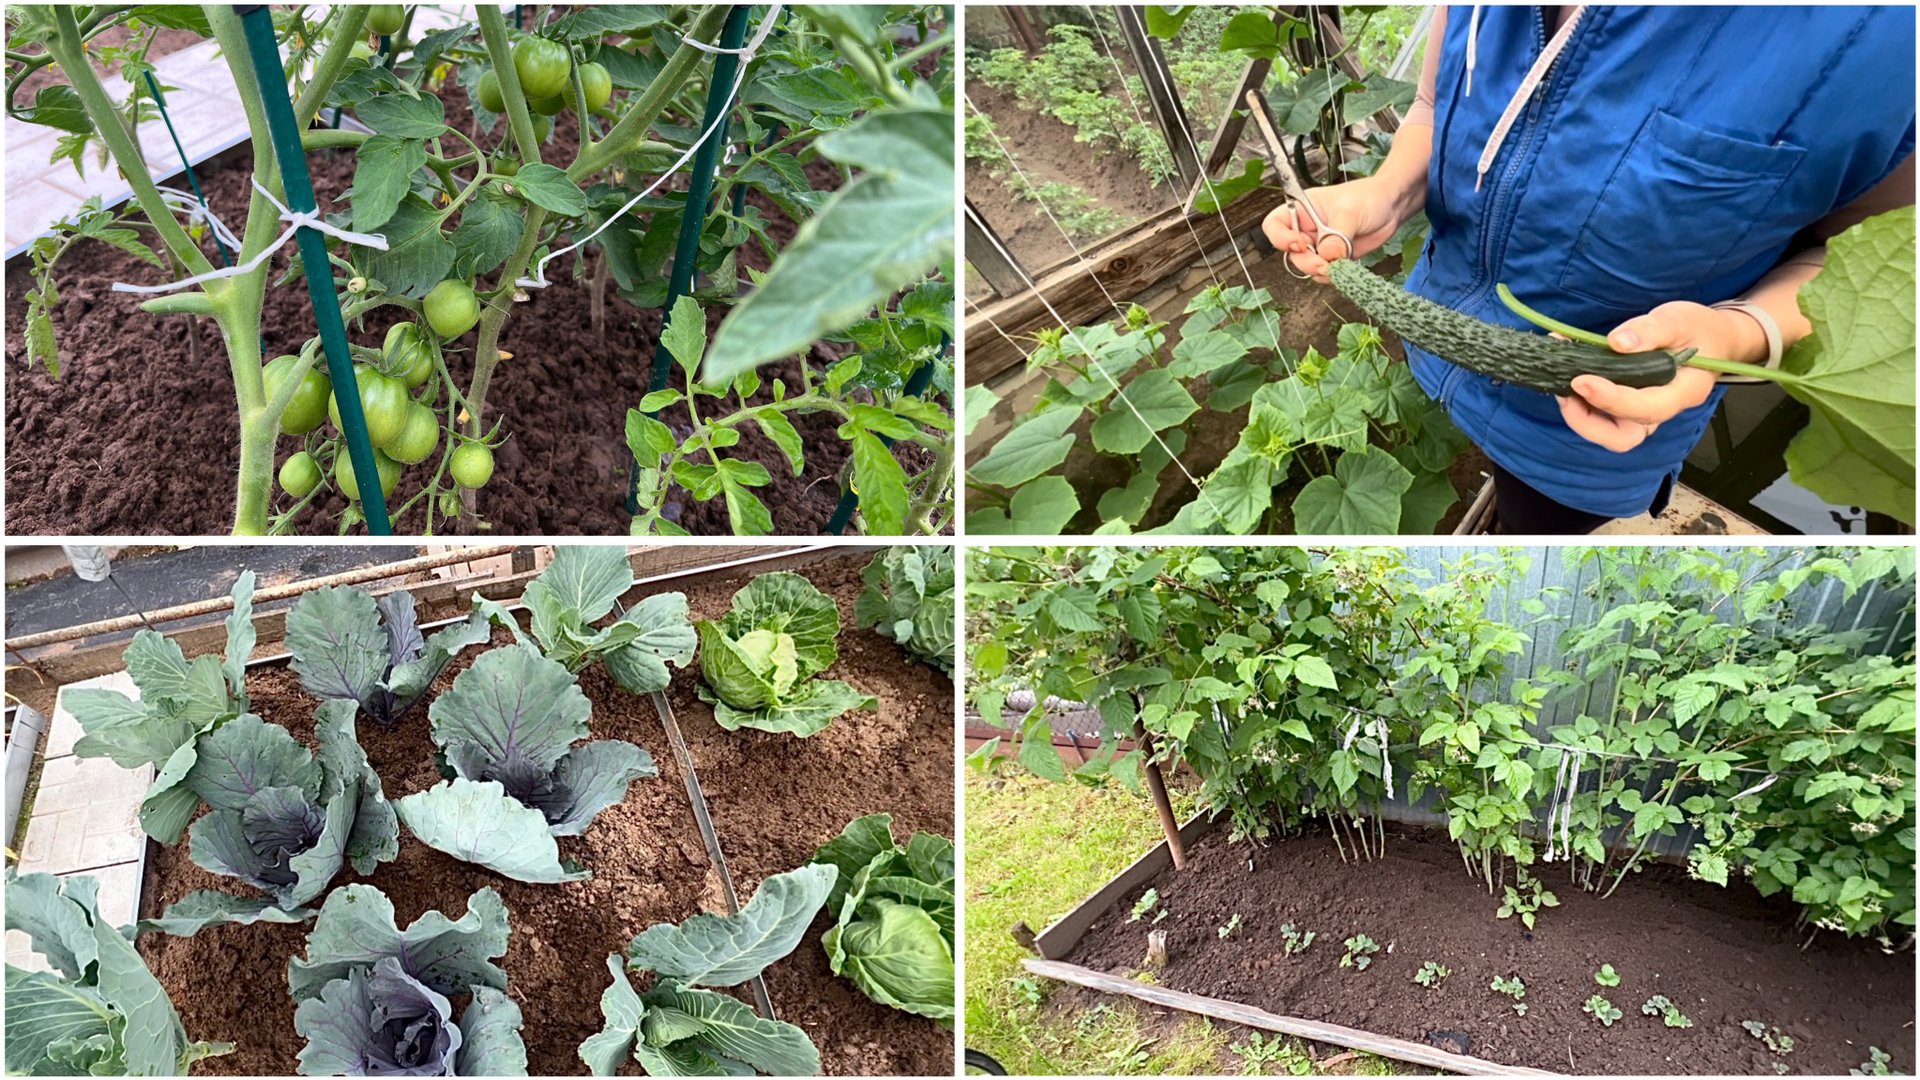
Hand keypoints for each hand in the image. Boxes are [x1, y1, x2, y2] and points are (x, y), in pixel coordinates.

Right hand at [1261, 178, 1407, 282]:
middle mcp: (1306, 228)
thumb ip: (1337, 235)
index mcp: (1302, 209)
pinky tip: (1344, 268)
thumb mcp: (1351, 212)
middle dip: (1306, 261)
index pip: (1274, 225)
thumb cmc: (1369, 197)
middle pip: (1290, 252)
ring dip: (1319, 270)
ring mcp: (1319, 245)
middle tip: (1325, 264)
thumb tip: (1327, 256)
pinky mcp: (1333, 257)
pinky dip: (1332, 276)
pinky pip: (1323, 273)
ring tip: (1339, 265)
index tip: (1301, 243)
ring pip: (1306, 265)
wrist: (1391, 207)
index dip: (1281, 237)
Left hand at [1556, 301, 1766, 451]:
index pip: (1645, 408)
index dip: (1610, 399)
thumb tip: (1617, 342)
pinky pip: (1605, 416)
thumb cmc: (1699, 329)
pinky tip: (1568, 376)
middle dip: (1588, 421)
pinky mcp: (1630, 405)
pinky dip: (1582, 403)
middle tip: (1566, 390)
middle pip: (1623, 437)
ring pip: (1610, 432)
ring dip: (1581, 415)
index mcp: (1683, 392)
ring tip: (1562, 383)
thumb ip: (1652, 329)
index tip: (1580, 380)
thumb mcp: (1680, 319)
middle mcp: (1662, 409)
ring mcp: (1645, 412)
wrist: (1712, 339)